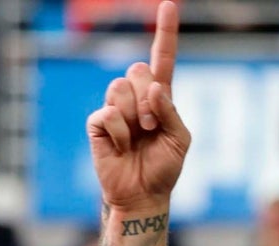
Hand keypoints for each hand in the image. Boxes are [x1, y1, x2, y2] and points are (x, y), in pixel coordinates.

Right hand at [86, 0, 189, 213]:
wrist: (144, 194)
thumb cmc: (165, 168)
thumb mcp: (181, 140)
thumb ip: (171, 112)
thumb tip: (154, 88)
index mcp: (160, 98)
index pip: (162, 59)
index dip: (165, 32)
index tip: (169, 5)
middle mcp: (137, 97)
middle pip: (139, 70)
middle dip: (149, 100)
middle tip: (151, 128)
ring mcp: (115, 107)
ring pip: (121, 88)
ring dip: (134, 116)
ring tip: (138, 138)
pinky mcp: (97, 122)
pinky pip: (108, 113)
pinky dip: (119, 133)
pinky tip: (121, 147)